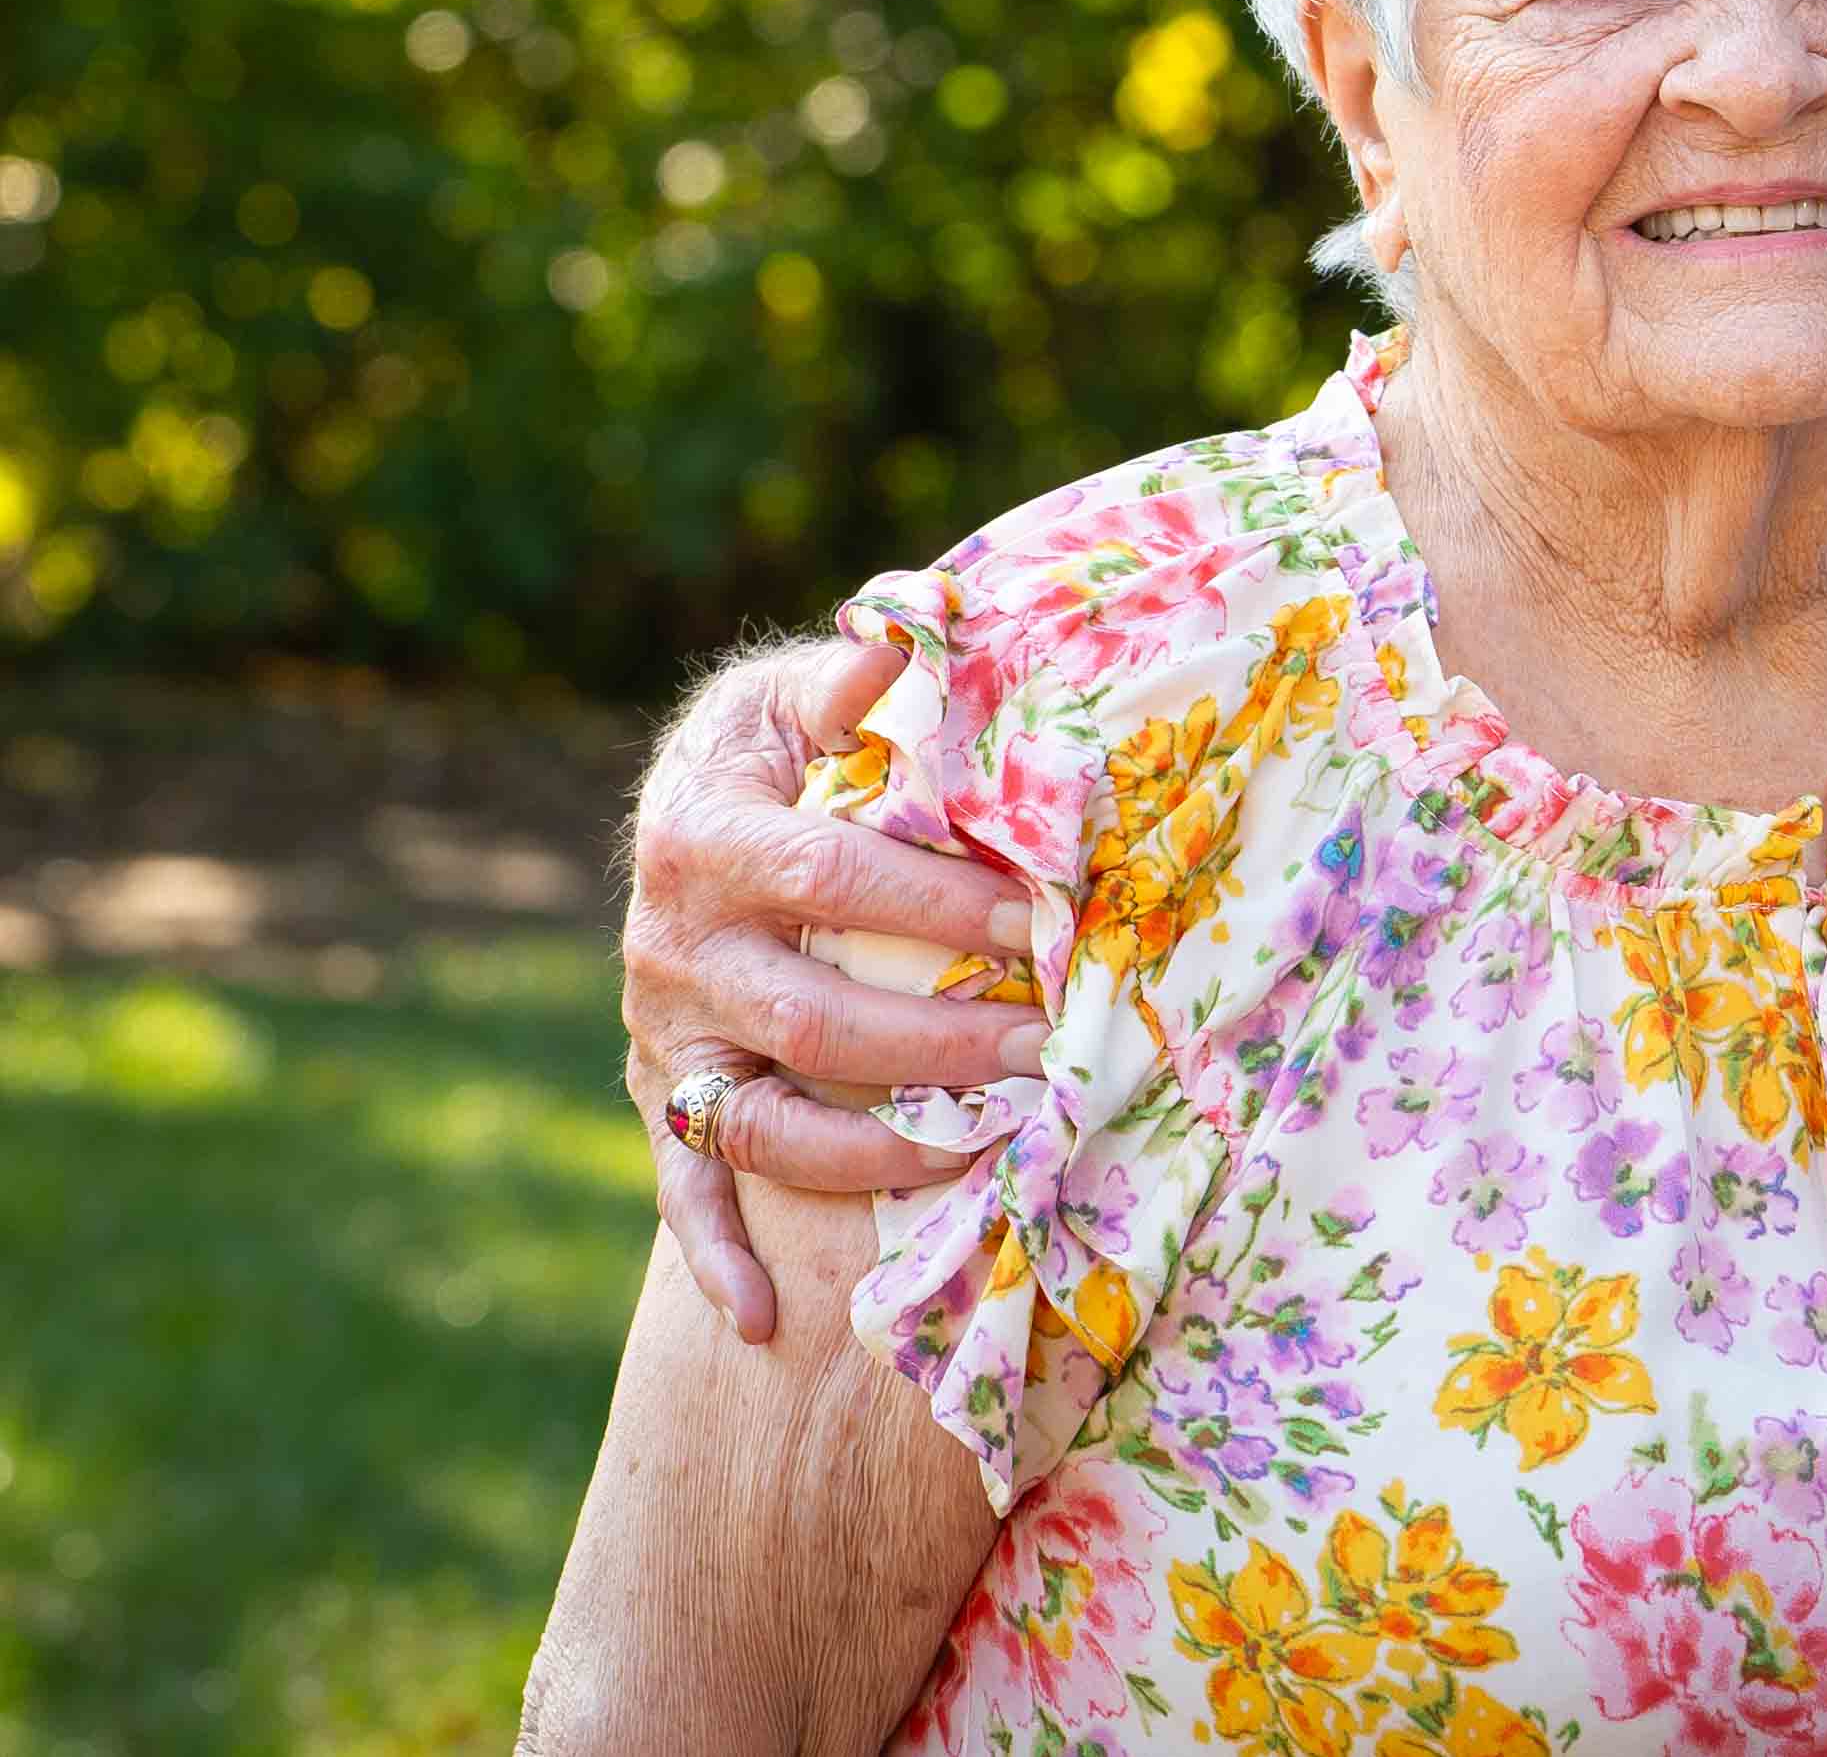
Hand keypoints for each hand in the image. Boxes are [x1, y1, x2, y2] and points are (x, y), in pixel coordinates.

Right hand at [621, 633, 1042, 1344]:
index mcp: (710, 833)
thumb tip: (919, 616)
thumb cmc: (791, 743)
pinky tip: (767, 1322)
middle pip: (816, 1018)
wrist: (691, 801)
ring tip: (991, 1151)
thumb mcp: (809, 692)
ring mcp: (663, 1030)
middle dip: (943, 1045)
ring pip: (766, 1118)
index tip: (1042, 924)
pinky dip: (715, 1259)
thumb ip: (864, 673)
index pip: (836, 882)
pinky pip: (684, 1186)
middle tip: (1055, 1054)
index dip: (939, 909)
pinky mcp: (661, 1092)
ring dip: (877, 1150)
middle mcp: (671, 941)